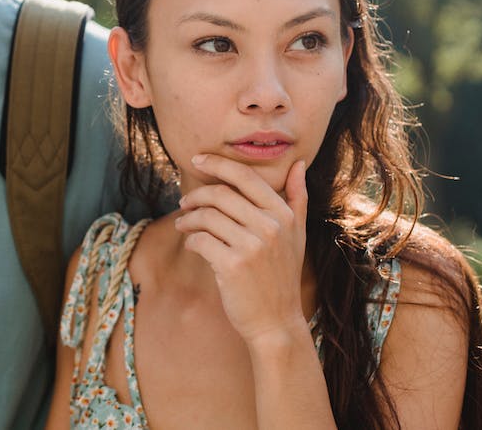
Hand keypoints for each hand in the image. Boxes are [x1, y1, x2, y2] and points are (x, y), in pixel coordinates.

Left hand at [174, 155, 308, 344]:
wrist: (276, 321)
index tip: (197, 160)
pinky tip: (192, 245)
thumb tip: (298, 163)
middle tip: (184, 202)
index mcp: (284, 214)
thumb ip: (297, 198)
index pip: (245, 176)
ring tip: (183, 225)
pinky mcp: (233, 265)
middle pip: (220, 193)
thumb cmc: (282, 276)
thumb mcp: (297, 235)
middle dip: (195, 195)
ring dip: (188, 219)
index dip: (217, 164)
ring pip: (207, 216)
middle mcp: (271, 227)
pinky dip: (191, 241)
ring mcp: (252, 246)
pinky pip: (200, 240)